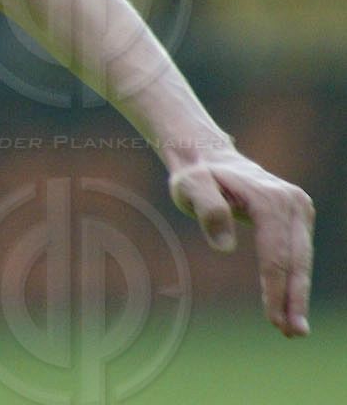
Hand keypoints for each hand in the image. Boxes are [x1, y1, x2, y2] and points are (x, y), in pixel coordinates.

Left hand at [168, 147, 314, 335]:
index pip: (276, 254)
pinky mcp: (299, 215)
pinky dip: (295, 279)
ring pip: (301, 259)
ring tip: (294, 329)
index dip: (275, 289)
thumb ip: (207, 209)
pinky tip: (290, 304)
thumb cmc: (197, 176)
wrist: (208, 157)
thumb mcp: (190, 186)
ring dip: (298, 295)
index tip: (273, 320)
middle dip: (293, 299)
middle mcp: (293, 202)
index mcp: (270, 198)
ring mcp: (300, 207)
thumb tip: (225, 247)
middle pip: (295, 260)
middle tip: (292, 333)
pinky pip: (298, 253)